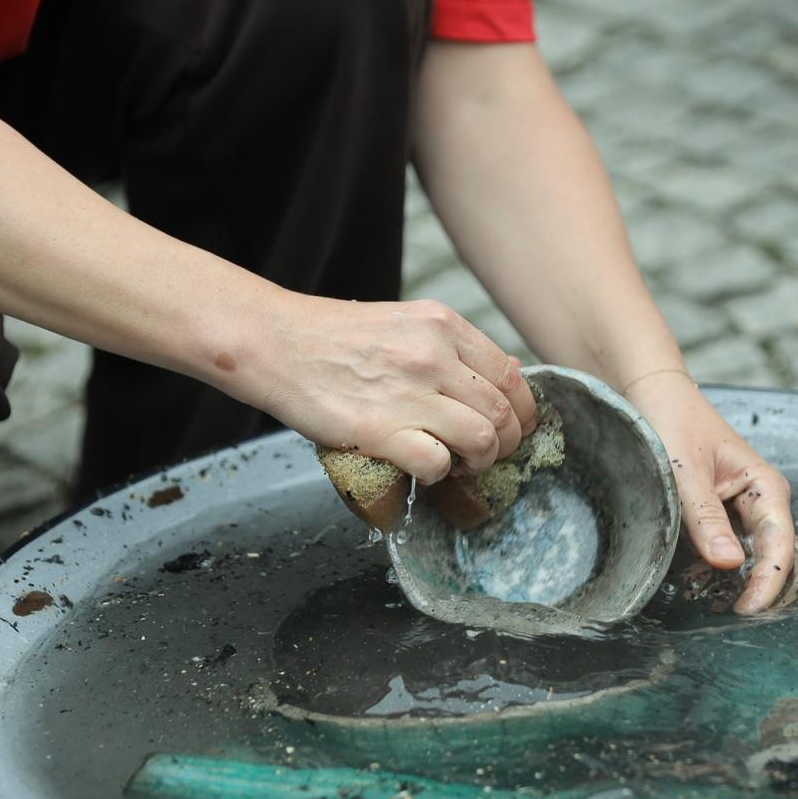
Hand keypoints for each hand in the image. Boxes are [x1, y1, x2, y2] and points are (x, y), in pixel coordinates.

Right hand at [249, 293, 537, 482]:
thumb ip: (447, 348)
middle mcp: (433, 355)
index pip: (511, 375)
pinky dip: (437, 475)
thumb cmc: (332, 338)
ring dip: (478, 462)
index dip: (522, 410)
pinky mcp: (381, 430)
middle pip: (505, 412)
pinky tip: (421, 468)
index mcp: (443, 326)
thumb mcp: (402, 323)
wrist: (274, 343)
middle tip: (484, 455)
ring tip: (458, 464)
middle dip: (506, 443)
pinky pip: (437, 464)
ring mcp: (409, 393)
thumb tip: (495, 381)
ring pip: (483, 439)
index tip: (515, 428)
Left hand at [625, 369, 795, 613]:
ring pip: (744, 557)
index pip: (778, 544)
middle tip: (729, 621)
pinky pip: (720, 549)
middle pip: (768, 557)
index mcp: (765, 486)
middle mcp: (758, 501)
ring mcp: (737, 510)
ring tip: (710, 610)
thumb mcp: (684, 470)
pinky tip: (693, 586)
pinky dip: (710, 570)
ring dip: (732, 583)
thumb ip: (704, 516)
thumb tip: (730, 563)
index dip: (767, 582)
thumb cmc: (670, 420)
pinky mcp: (715, 515)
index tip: (748, 611)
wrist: (647, 392)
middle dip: (755, 589)